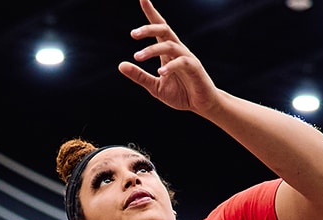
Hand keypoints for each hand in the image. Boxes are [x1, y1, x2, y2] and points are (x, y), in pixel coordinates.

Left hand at [120, 0, 219, 114]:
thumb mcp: (155, 86)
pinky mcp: (195, 68)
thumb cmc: (181, 93)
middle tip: (132, 34)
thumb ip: (139, 76)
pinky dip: (170, 66)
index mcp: (168, 51)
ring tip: (137, 57)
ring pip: (170, 45)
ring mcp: (187, 57)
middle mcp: (178, 50)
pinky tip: (160, 72)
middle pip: (164, 30)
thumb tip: (120, 65)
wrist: (202, 105)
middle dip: (149, 28)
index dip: (151, 12)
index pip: (159, 28)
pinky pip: (182, 62)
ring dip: (152, 50)